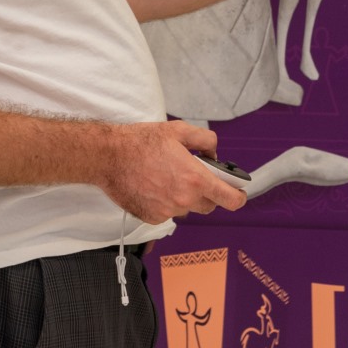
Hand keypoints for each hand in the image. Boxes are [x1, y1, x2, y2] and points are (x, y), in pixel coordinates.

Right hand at [98, 121, 247, 223]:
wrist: (108, 156)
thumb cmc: (141, 142)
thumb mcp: (178, 130)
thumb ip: (205, 141)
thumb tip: (214, 155)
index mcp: (196, 179)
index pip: (231, 200)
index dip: (238, 197)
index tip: (238, 192)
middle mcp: (184, 199)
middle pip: (209, 205)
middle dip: (207, 192)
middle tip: (192, 176)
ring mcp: (168, 211)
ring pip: (186, 208)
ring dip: (183, 196)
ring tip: (164, 177)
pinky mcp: (152, 217)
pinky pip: (167, 213)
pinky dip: (164, 202)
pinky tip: (151, 186)